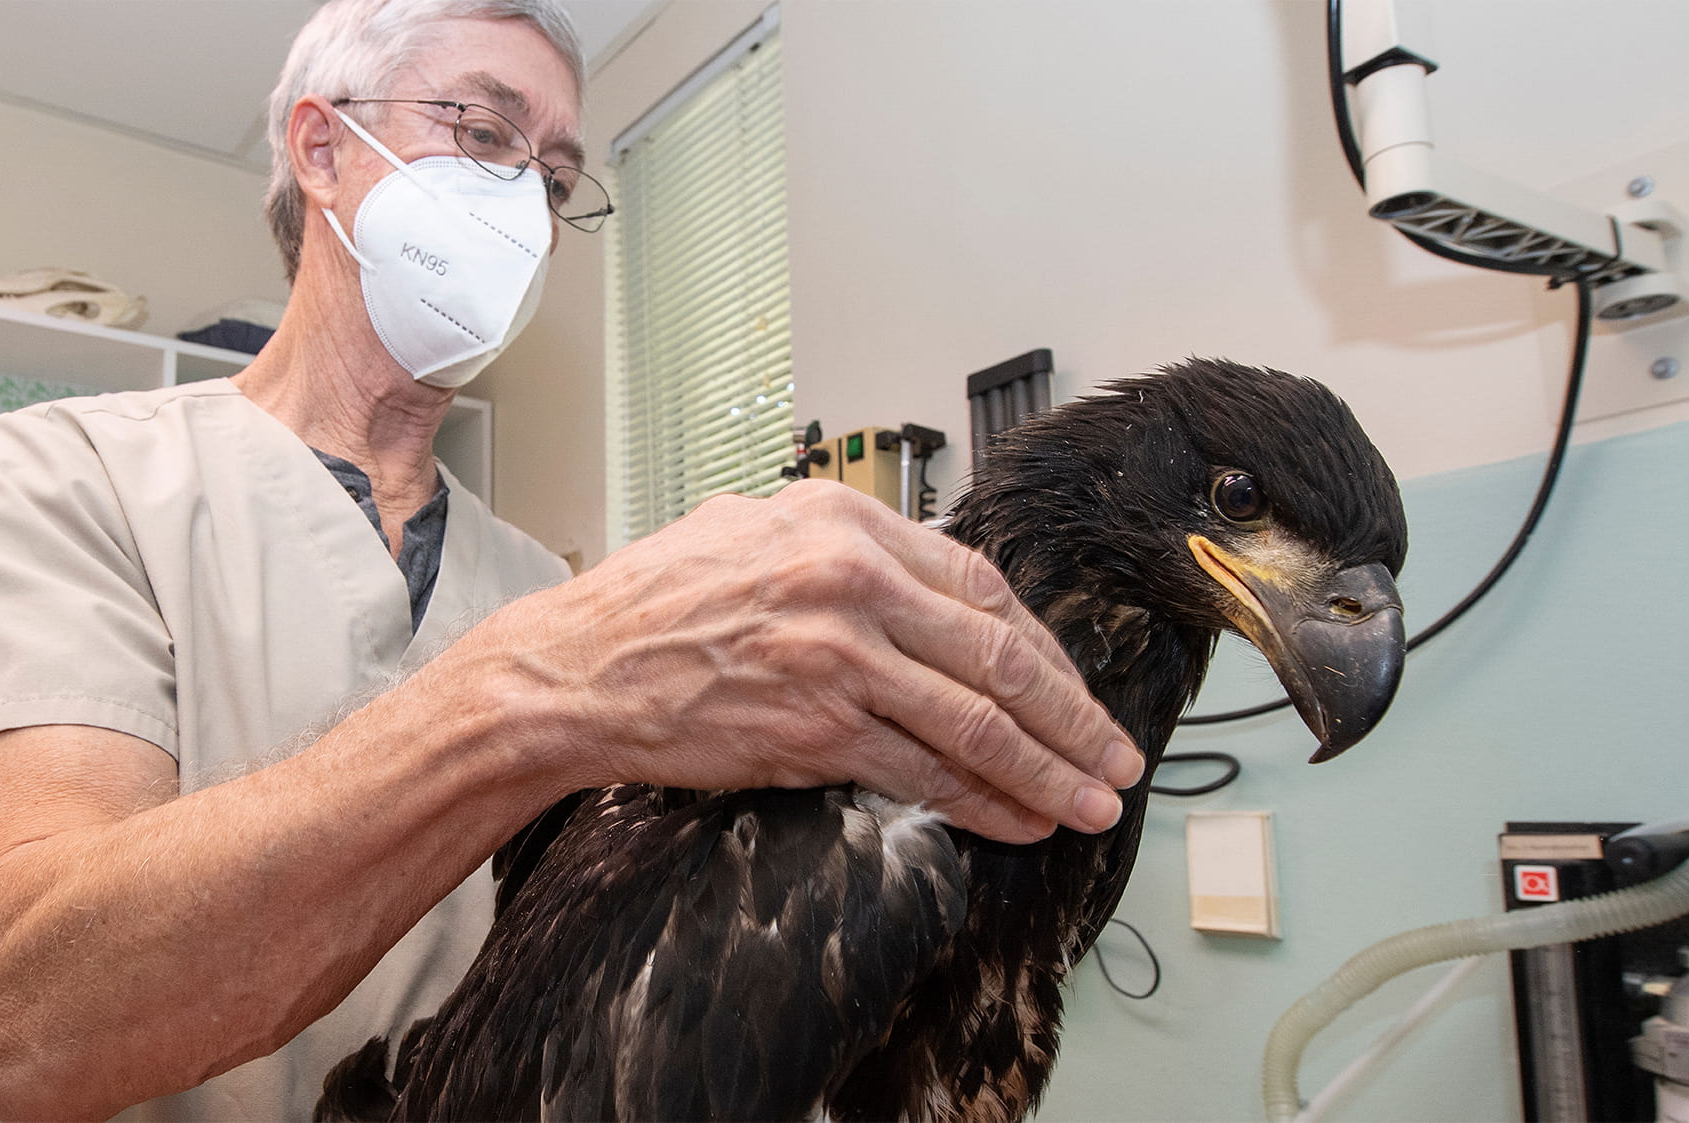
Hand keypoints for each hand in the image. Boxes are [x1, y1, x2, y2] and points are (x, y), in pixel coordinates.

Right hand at [474, 481, 1141, 842]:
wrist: (572, 669)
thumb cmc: (651, 605)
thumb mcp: (750, 532)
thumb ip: (841, 548)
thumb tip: (919, 585)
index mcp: (841, 519)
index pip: (980, 583)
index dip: (1042, 648)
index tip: (1071, 688)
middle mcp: (848, 576)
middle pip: (999, 653)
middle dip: (1072, 716)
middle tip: (1116, 756)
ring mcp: (835, 652)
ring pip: (976, 719)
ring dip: (1046, 770)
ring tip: (1089, 802)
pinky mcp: (813, 725)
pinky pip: (922, 768)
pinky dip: (980, 801)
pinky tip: (1016, 821)